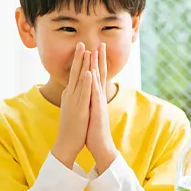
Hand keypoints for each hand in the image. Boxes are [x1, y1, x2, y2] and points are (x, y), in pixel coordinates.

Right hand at [52, 43, 91, 168]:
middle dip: (79, 57)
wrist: (66, 144)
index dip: (78, 62)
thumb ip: (74, 100)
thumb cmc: (72, 128)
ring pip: (79, 79)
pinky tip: (89, 72)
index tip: (82, 49)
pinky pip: (83, 93)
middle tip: (81, 42)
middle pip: (75, 73)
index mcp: (70, 95)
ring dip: (83, 64)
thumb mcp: (73, 110)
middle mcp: (70, 95)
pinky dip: (86, 82)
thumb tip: (75, 93)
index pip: (74, 75)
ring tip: (86, 51)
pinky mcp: (79, 108)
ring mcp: (74, 101)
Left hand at [87, 43, 116, 173]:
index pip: (97, 77)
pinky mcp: (97, 110)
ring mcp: (99, 103)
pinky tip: (91, 73)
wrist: (101, 146)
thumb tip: (89, 95)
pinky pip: (95, 93)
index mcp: (97, 98)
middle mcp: (99, 97)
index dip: (96, 63)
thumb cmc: (94, 131)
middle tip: (100, 44)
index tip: (95, 50)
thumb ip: (91, 103)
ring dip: (97, 66)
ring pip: (98, 80)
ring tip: (97, 52)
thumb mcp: (91, 113)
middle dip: (100, 59)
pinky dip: (93, 82)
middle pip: (100, 74)